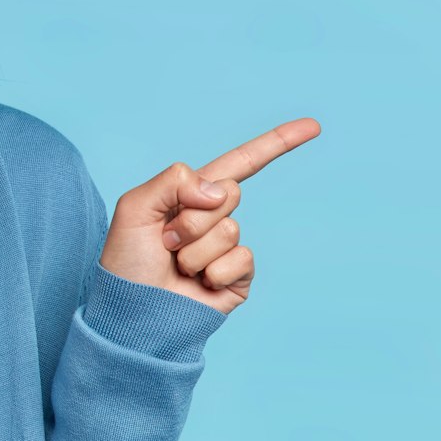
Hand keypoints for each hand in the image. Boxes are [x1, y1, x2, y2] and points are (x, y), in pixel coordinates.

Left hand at [97, 118, 320, 314]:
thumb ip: (172, 181)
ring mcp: (229, 249)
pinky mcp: (239, 278)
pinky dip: (214, 271)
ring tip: (176, 266)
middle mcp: (214, 219)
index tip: (314, 126)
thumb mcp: (134, 207)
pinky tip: (198, 285)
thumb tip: (219, 190)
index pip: (241, 163)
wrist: (132, 314)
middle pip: (229, 193)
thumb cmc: (126, 263)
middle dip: (192, 217)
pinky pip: (242, 259)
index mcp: (192, 195)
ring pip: (230, 229)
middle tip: (167, 241)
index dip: (277, 143)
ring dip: (195, 250)